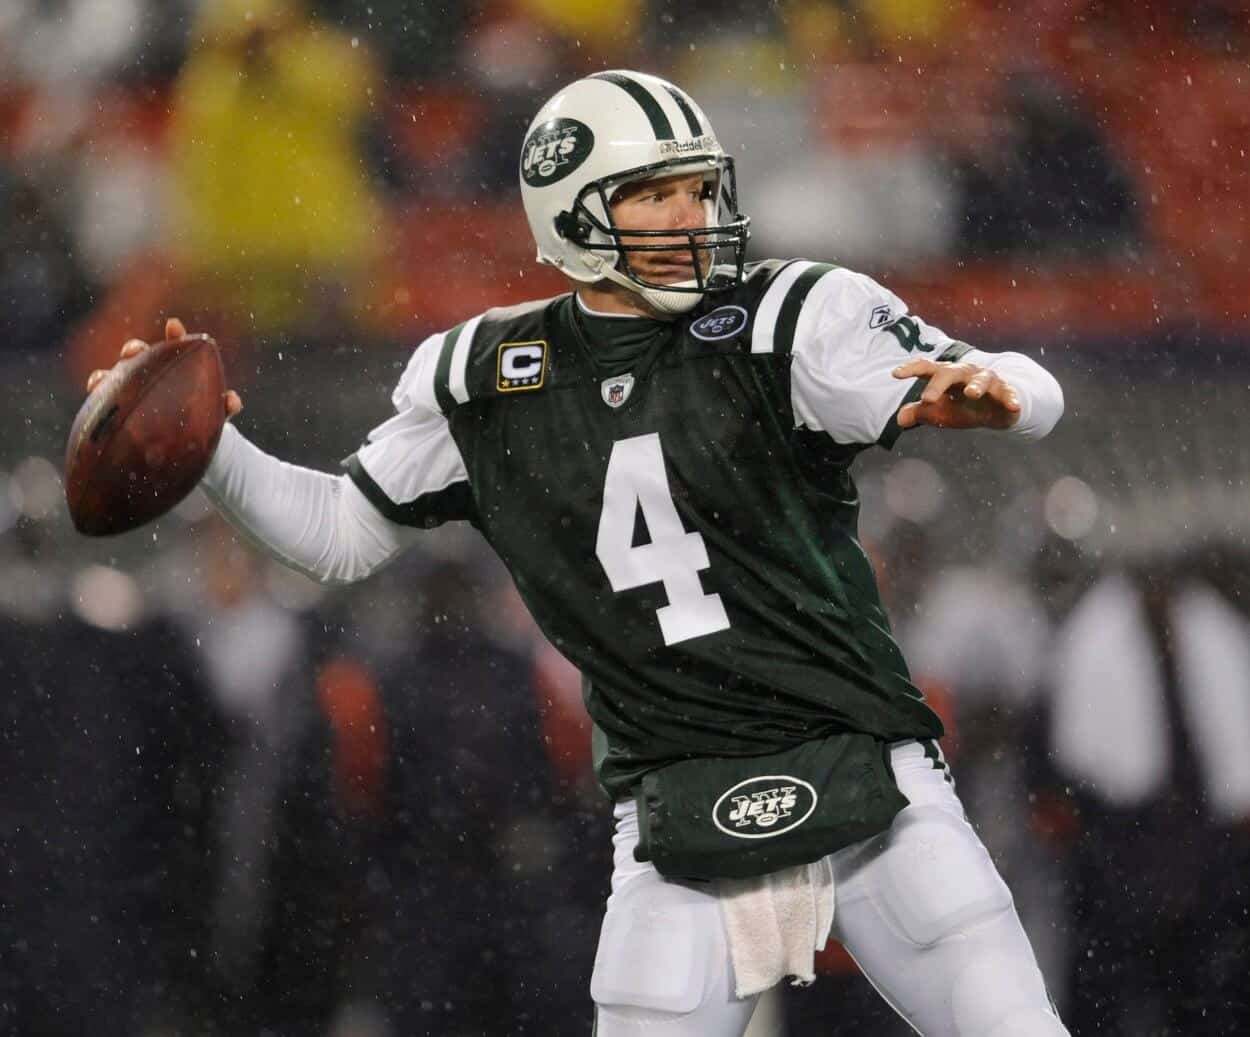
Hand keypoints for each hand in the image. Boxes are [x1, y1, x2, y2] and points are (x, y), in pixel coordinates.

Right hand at [86, 317, 242, 416]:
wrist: (187, 449)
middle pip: (137, 356)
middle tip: (134, 351)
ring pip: (111, 378)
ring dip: (104, 376)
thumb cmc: (201, 424)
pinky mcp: (116, 413)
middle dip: (133, 349)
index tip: (174, 327)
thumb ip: (225, 407)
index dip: (174, 336)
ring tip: (100, 380)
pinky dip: (95, 395)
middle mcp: (147, 377)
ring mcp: (129, 393)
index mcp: (174, 370)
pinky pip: (100, 405)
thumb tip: (233, 400)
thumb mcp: (216, 416)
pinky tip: (93, 395)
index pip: (174, 347)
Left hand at [892, 358, 1019, 430]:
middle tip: (927, 399)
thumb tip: (900, 419)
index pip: (926, 368)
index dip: (911, 369)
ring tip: (971, 394)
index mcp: (945, 376)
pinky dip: (1011, 398)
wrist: (994, 410)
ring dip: (976, 386)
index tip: (895, 374)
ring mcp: (986, 380)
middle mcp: (965, 373)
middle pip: (950, 372)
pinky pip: (1008, 393)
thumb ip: (920, 412)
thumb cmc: (961, 407)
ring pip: (982, 379)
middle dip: (938, 384)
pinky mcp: (1005, 392)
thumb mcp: (939, 411)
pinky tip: (1013, 406)